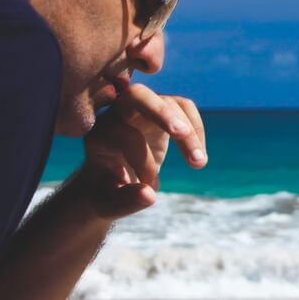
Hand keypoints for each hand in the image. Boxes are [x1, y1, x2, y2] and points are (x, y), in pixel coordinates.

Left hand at [79, 84, 206, 219]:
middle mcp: (116, 115)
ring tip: (199, 163)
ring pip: (169, 102)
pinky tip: (199, 156)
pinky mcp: (160, 111)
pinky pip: (183, 107)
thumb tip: (149, 195)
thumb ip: (125, 200)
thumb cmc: (106, 192)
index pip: (124, 135)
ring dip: (189, 130)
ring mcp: (140, 109)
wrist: (110, 182)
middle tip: (181, 133)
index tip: (149, 185)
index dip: (142, 160)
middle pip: (136, 95)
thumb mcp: (108, 204)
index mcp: (99, 135)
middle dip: (160, 112)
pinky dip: (196, 129)